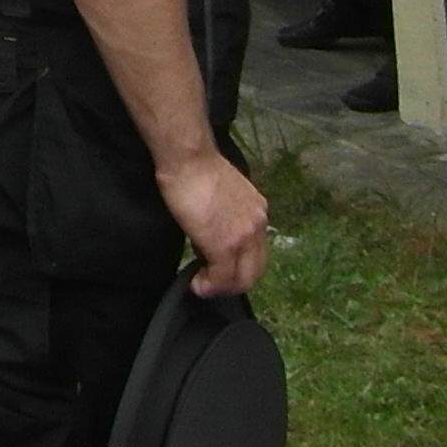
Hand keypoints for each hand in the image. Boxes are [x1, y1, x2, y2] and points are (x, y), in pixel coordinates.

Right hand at [160, 149, 270, 295]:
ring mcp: (243, 237)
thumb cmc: (196, 168)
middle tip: (212, 284)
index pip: (257, 250)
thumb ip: (226, 215)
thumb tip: (211, 234)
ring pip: (241, 278)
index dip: (239, 266)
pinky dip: (208, 286)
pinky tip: (196, 284)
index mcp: (257, 211)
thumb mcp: (223, 193)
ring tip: (203, 286)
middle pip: (255, 270)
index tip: (219, 268)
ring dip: (221, 287)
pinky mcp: (224, 246)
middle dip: (233, 283)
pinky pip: (221, 277)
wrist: (189, 159)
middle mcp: (257, 225)